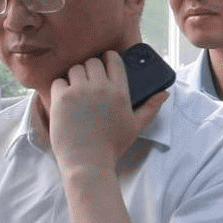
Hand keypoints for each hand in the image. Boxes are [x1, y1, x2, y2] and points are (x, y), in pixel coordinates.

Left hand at [47, 50, 165, 175]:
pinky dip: (60, 88)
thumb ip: (150, 107)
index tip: (104, 65)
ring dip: (74, 77)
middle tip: (88, 83)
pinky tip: (64, 100)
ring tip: (76, 92)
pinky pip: (58, 81)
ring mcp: (79, 92)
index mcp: (119, 91)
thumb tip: (164, 94)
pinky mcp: (62, 99)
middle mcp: (100, 87)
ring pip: (75, 69)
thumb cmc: (112, 146)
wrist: (87, 163)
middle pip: (92, 62)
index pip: (113, 59)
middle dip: (90, 70)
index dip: (107, 59)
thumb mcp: (136, 127)